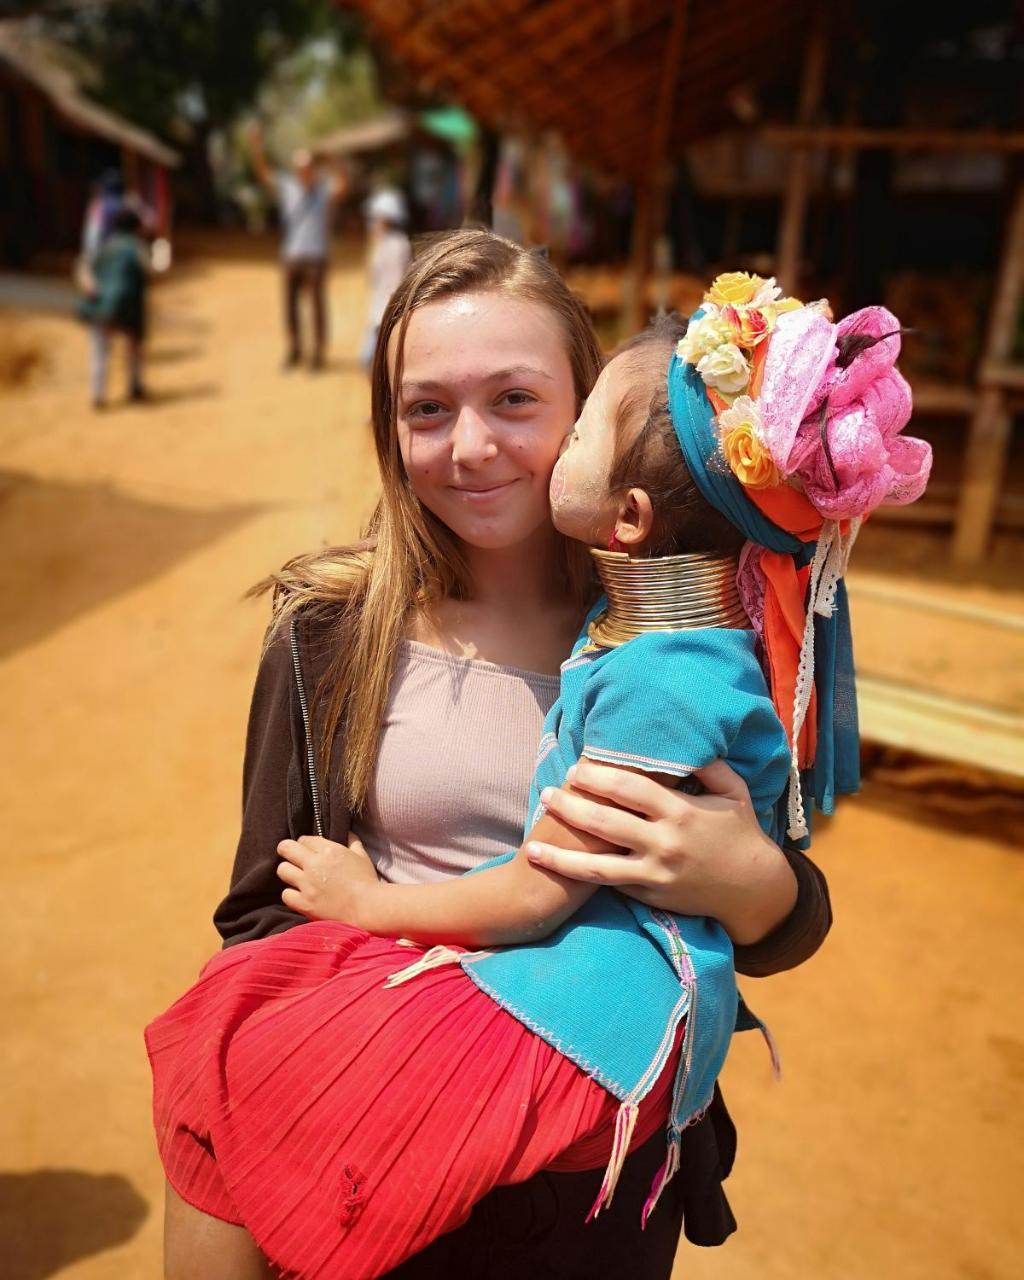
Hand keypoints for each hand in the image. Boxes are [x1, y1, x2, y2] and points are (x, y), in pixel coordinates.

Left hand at [277, 835, 380, 924]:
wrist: (368, 908)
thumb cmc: (367, 882)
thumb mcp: (362, 856)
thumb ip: (352, 842)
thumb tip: (347, 832)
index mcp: (329, 850)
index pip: (304, 839)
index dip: (305, 844)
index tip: (307, 850)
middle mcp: (314, 865)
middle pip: (286, 848)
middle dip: (287, 850)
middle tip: (291, 857)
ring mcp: (307, 885)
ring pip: (282, 870)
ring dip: (288, 872)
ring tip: (295, 877)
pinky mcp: (304, 903)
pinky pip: (285, 894)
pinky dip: (291, 894)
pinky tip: (299, 895)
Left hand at [525, 759, 796, 944]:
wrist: (754, 890)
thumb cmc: (741, 833)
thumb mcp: (734, 792)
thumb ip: (711, 764)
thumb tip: (686, 740)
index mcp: (681, 812)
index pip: (630, 790)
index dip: (598, 778)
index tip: (576, 769)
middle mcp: (664, 843)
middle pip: (605, 824)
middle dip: (572, 807)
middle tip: (548, 793)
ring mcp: (655, 873)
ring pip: (598, 866)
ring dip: (561, 857)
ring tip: (533, 846)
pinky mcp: (650, 895)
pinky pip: (612, 885)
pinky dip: (583, 878)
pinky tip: (559, 870)